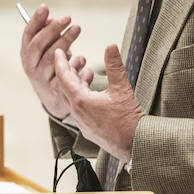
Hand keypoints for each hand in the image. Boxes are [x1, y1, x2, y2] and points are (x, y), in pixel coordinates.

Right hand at [19, 4, 93, 122]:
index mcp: (26, 54)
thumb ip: (48, 34)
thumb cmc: (51, 67)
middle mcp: (30, 66)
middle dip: (52, 30)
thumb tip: (51, 19)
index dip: (35, 21)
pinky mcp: (56, 90)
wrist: (54, 100)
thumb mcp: (47, 50)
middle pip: (39, 46)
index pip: (28, 35)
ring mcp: (42, 79)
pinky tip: (82, 59)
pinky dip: (76, 64)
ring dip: (66, 41)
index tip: (45, 7)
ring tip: (77, 28)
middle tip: (68, 18)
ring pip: (53, 59)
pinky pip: (67, 74)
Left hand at [52, 44, 143, 160]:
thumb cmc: (128, 121)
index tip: (58, 52)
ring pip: (72, 98)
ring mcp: (81, 122)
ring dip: (77, 84)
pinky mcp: (88, 129)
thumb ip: (114, 66)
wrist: (135, 146)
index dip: (60, 62)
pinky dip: (82, 96)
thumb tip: (110, 46)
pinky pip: (79, 109)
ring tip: (88, 72)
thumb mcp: (122, 89)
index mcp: (80, 101)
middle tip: (77, 59)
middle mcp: (77, 112)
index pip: (63, 77)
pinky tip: (94, 92)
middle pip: (65, 87)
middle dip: (69, 71)